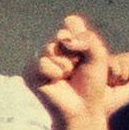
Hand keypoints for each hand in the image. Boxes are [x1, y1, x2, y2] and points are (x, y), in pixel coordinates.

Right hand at [25, 13, 113, 129]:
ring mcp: (40, 59)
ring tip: (67, 77)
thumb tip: (65, 39)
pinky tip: (56, 82)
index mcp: (69, 42)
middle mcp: (53, 48)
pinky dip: (53, 73)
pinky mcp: (29, 72)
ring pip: (49, 48)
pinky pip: (41, 63)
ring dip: (65, 65)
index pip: (71, 22)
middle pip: (61, 34)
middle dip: (75, 53)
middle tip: (77, 69)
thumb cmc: (92, 84)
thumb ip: (87, 39)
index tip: (87, 53)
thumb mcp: (99, 56)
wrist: (82, 108)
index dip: (81, 36)